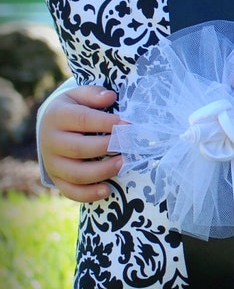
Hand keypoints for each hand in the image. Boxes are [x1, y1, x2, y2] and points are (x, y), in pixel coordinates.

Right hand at [39, 85, 122, 202]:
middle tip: (128, 145)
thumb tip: (110, 97)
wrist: (50, 127)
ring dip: (102, 171)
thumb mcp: (79, 95)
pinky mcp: (57, 179)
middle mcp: (51, 141)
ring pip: (76, 173)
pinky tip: (108, 190)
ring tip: (123, 164)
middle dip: (107, 147)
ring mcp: (52, 163)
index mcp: (57, 116)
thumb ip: (94, 94)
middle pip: (79, 149)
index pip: (82, 120)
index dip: (106, 122)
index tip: (127, 123)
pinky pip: (71, 191)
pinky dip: (89, 194)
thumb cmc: (73, 108)